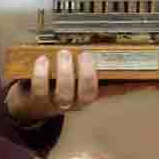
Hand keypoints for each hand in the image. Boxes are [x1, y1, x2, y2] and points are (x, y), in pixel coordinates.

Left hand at [6, 50, 154, 121]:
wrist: (30, 104)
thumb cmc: (59, 85)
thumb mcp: (79, 80)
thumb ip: (98, 70)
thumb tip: (129, 60)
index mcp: (87, 96)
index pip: (107, 91)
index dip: (115, 83)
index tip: (114, 66)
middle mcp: (75, 103)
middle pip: (86, 95)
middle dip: (86, 75)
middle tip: (82, 54)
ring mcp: (55, 103)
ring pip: (64, 94)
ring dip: (65, 73)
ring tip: (63, 54)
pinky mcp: (36, 100)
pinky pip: (40, 90)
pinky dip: (41, 74)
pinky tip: (42, 60)